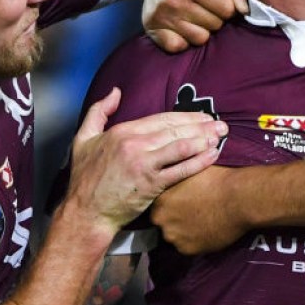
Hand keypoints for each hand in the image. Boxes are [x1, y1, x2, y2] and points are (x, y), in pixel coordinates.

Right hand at [66, 89, 227, 232]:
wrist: (86, 213)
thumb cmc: (85, 178)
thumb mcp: (83, 139)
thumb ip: (98, 112)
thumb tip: (116, 91)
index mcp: (122, 132)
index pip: (161, 118)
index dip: (186, 116)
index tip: (203, 116)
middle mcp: (134, 145)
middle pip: (175, 130)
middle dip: (201, 126)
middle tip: (221, 125)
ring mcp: (144, 165)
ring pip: (181, 147)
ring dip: (204, 140)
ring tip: (221, 136)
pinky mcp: (151, 185)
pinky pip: (181, 170)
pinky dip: (199, 161)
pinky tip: (213, 156)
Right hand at [142, 0, 247, 51]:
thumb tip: (244, 11)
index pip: (227, 10)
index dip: (227, 4)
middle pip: (214, 25)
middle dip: (215, 16)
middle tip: (204, 4)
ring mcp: (160, 14)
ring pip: (199, 38)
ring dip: (202, 29)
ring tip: (194, 13)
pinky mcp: (151, 26)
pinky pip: (178, 47)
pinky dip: (183, 40)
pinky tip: (182, 25)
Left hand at [149, 167, 247, 254]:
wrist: (239, 198)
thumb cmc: (219, 179)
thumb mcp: (193, 170)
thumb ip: (180, 175)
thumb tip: (178, 169)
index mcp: (160, 199)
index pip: (159, 206)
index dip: (172, 205)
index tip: (183, 203)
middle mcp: (162, 220)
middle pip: (165, 223)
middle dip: (176, 219)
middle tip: (195, 213)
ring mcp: (174, 236)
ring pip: (176, 236)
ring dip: (186, 232)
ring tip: (204, 223)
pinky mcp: (188, 249)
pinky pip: (189, 247)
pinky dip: (197, 241)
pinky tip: (209, 231)